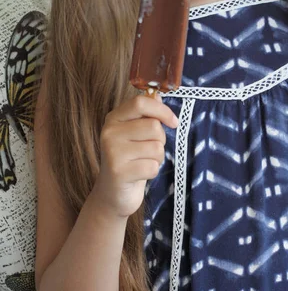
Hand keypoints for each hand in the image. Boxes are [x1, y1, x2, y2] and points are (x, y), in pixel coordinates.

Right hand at [91, 94, 177, 218]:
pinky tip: (140, 174)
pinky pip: (152, 166)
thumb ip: (145, 115)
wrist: (112, 194)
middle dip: (160, 141)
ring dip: (157, 158)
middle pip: (154, 127)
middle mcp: (109, 132)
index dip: (162, 111)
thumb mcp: (135, 134)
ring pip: (156, 147)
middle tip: (148, 150)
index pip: (141, 102)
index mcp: (114, 118)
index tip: (173, 122)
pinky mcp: (118, 172)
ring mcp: (112, 152)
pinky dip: (152, 172)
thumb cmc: (129, 160)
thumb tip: (157, 96)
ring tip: (143, 162)